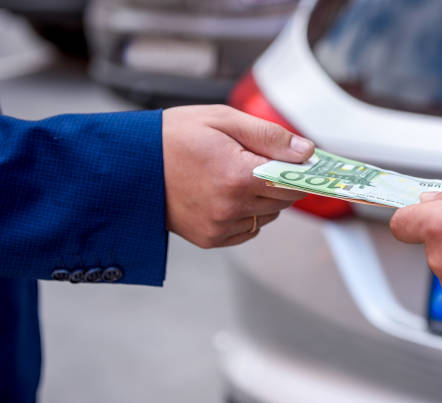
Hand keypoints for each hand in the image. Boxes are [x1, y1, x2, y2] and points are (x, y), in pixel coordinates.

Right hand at [163, 105, 313, 247]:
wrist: (130, 165)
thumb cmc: (173, 136)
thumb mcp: (223, 120)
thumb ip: (269, 136)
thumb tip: (304, 151)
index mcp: (237, 175)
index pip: (292, 183)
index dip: (301, 172)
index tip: (305, 165)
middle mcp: (230, 206)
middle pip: (283, 201)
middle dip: (280, 181)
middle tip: (259, 162)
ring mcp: (219, 226)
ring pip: (267, 216)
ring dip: (264, 198)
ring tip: (236, 176)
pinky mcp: (210, 238)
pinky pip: (248, 229)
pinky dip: (247, 214)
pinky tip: (227, 194)